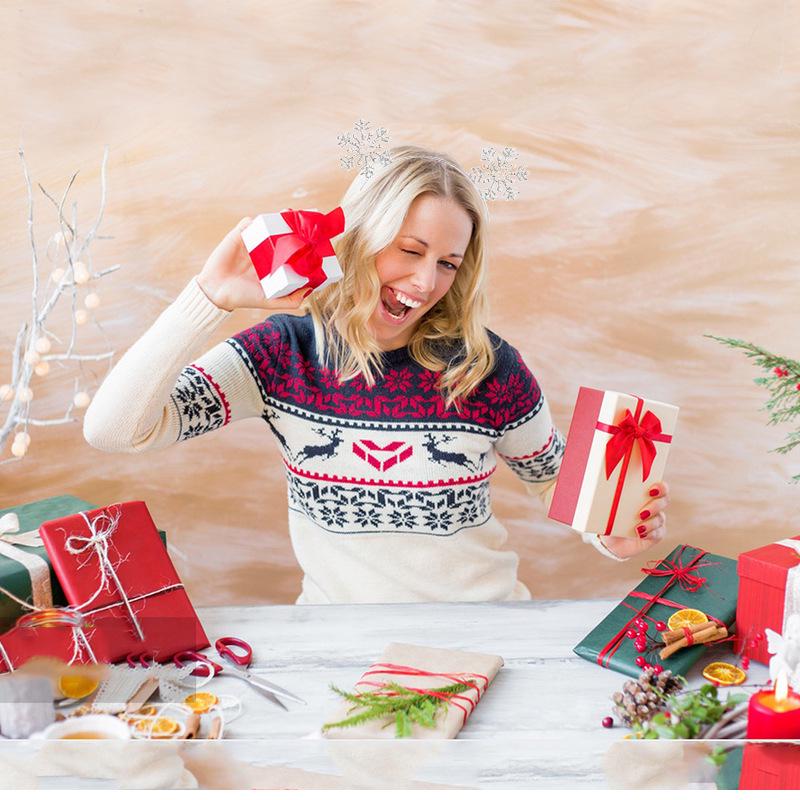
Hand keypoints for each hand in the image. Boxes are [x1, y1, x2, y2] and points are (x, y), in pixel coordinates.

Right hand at [196, 216, 311, 311]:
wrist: (216, 292)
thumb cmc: (244, 298)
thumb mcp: (271, 301)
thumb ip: (290, 299)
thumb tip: (310, 290)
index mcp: (275, 264)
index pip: (292, 251)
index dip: (304, 245)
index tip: (316, 240)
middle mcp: (266, 251)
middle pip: (283, 234)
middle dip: (295, 227)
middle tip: (307, 222)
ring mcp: (253, 242)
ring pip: (268, 225)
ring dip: (279, 218)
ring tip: (291, 214)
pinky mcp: (239, 235)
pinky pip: (250, 223)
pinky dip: (259, 220)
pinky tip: (268, 220)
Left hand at [601, 481, 669, 558]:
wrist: (610, 540)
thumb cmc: (608, 516)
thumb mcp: (605, 506)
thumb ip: (605, 497)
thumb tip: (596, 486)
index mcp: (644, 493)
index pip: (661, 486)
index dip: (661, 487)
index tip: (651, 490)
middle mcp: (654, 505)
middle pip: (664, 500)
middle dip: (655, 505)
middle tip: (642, 512)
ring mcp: (656, 520)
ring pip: (660, 518)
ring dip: (651, 522)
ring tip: (638, 527)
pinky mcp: (656, 534)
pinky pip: (658, 533)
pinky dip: (650, 533)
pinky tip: (641, 534)